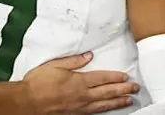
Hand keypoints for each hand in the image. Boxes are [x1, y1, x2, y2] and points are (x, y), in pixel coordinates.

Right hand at [23, 53, 137, 114]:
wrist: (29, 102)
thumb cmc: (39, 82)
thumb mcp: (55, 65)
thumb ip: (74, 60)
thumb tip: (89, 55)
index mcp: (79, 81)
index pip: (103, 78)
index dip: (116, 77)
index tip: (126, 76)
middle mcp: (84, 95)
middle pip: (108, 91)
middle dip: (123, 89)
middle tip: (135, 88)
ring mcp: (81, 107)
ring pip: (104, 104)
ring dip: (118, 101)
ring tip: (129, 100)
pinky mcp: (76, 114)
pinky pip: (95, 112)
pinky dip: (105, 110)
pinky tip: (109, 109)